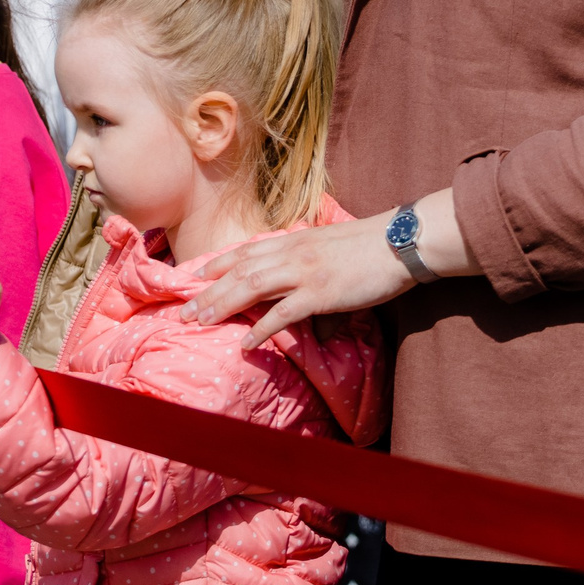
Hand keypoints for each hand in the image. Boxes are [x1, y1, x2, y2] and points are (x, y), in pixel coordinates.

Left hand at [190, 213, 416, 348]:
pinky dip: (260, 329)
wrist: (399, 242)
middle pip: (240, 272)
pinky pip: (282, 314)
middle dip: (209, 291)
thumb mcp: (331, 249)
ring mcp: (304, 272)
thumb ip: (312, 266)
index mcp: (295, 241)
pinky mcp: (320, 292)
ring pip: (251, 288)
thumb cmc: (370, 247)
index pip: (247, 251)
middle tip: (184, 310)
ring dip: (222, 306)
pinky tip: (245, 343)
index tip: (195, 277)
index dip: (219, 264)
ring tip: (200, 323)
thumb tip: (306, 297)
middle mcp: (292, 253)